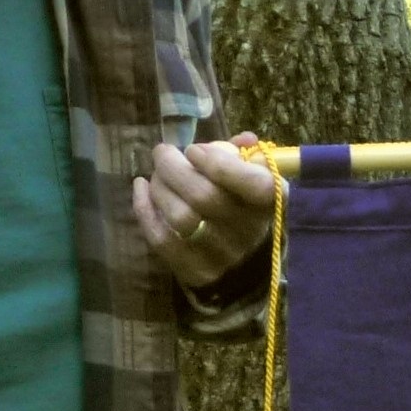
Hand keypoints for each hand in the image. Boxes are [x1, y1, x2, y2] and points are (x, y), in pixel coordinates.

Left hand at [133, 134, 275, 290]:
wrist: (243, 263)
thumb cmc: (244, 207)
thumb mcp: (255, 179)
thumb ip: (247, 156)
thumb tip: (244, 139)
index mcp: (269, 203)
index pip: (254, 184)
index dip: (219, 163)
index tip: (194, 150)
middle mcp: (249, 231)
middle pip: (204, 196)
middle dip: (173, 167)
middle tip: (163, 154)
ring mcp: (221, 255)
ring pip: (180, 217)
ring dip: (159, 188)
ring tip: (156, 176)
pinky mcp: (196, 271)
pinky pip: (161, 239)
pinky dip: (144, 209)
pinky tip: (141, 189)